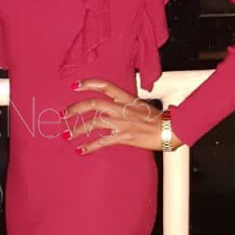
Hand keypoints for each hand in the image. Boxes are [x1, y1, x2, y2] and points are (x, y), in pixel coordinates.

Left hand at [63, 78, 183, 154]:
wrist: (170, 130)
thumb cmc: (158, 119)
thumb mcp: (141, 106)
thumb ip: (125, 104)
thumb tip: (113, 106)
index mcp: (126, 98)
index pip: (105, 85)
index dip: (88, 83)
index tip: (74, 85)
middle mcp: (122, 108)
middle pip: (93, 104)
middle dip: (75, 108)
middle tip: (63, 114)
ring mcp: (122, 122)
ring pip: (94, 122)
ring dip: (77, 129)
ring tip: (67, 135)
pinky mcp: (124, 136)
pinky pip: (102, 141)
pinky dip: (89, 147)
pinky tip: (80, 151)